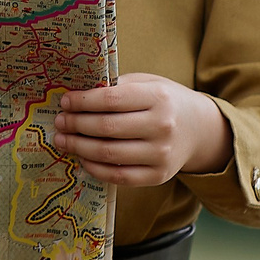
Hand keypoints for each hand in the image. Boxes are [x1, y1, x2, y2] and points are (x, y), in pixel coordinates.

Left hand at [54, 73, 232, 185]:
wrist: (199, 129)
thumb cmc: (165, 102)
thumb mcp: (147, 83)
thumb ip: (117, 88)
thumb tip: (77, 96)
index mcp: (158, 98)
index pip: (110, 100)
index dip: (82, 102)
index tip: (65, 101)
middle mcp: (162, 127)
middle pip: (106, 128)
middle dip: (76, 124)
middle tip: (59, 121)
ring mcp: (161, 154)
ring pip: (109, 154)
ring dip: (79, 147)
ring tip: (63, 140)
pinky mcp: (159, 176)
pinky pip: (119, 176)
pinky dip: (96, 168)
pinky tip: (83, 158)